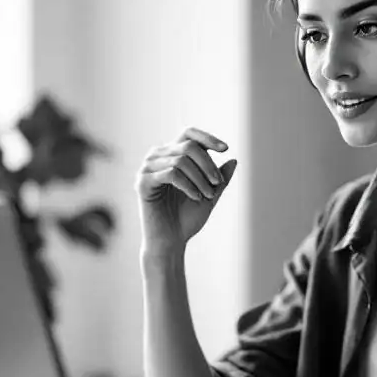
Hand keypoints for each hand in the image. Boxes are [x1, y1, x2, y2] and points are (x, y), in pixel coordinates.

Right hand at [135, 128, 236, 254]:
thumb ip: (220, 178)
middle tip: (218, 184)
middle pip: (188, 146)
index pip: (189, 134)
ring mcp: (147, 169)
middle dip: (208, 165)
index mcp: (171, 155)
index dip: (208, 138)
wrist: (170, 241)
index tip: (225, 149)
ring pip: (181, 160)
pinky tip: (196, 197)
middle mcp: (157, 157)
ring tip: (208, 195)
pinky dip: (188, 185)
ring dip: (200, 178)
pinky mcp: (143, 182)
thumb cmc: (187, 218)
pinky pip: (171, 174)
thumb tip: (234, 160)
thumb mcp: (210, 195)